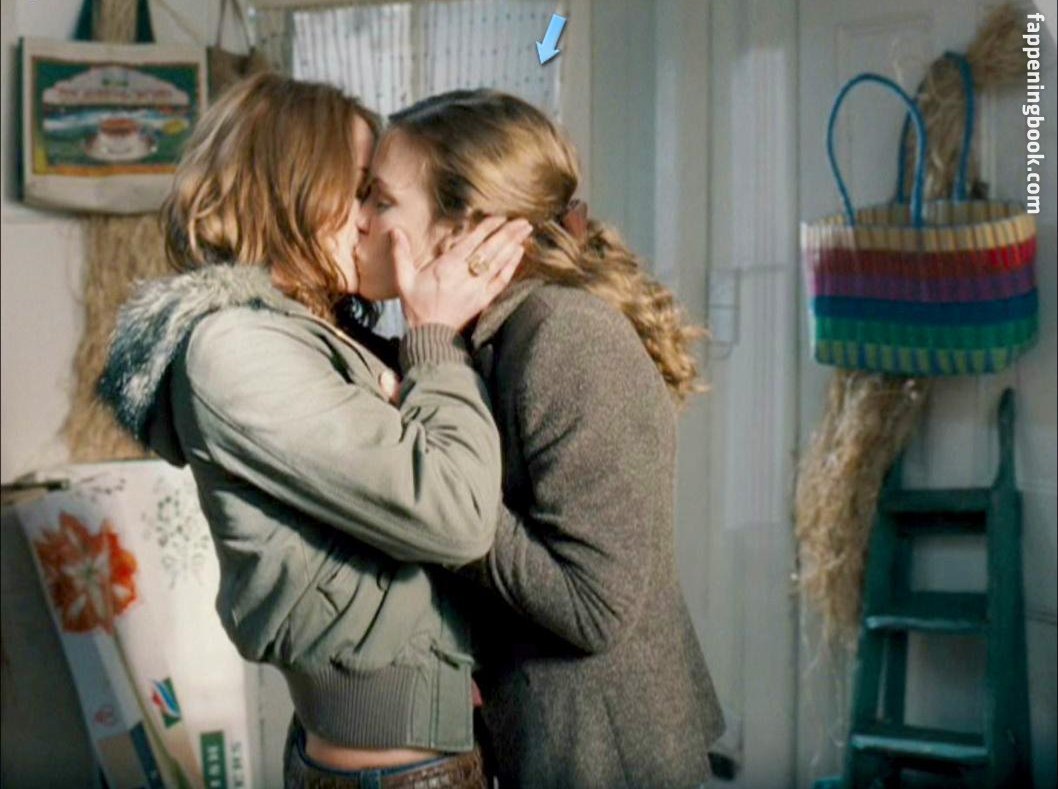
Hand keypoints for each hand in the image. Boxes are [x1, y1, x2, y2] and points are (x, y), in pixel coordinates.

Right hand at [392, 216, 532, 329]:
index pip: (472, 242)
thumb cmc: (416, 306)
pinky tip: (519, 254)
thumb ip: (401, 254)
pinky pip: (501, 280)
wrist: (429, 334)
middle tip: (523, 221)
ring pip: (499, 262)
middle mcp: (465, 275)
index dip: (487, 228)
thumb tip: (395, 231)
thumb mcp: (403, 279)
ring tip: (526, 231)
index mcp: (446, 267)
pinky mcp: (484, 300)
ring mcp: (477, 288)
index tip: (500, 217)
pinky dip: (511, 266)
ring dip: (513, 245)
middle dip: (508, 233)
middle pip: (491, 249)